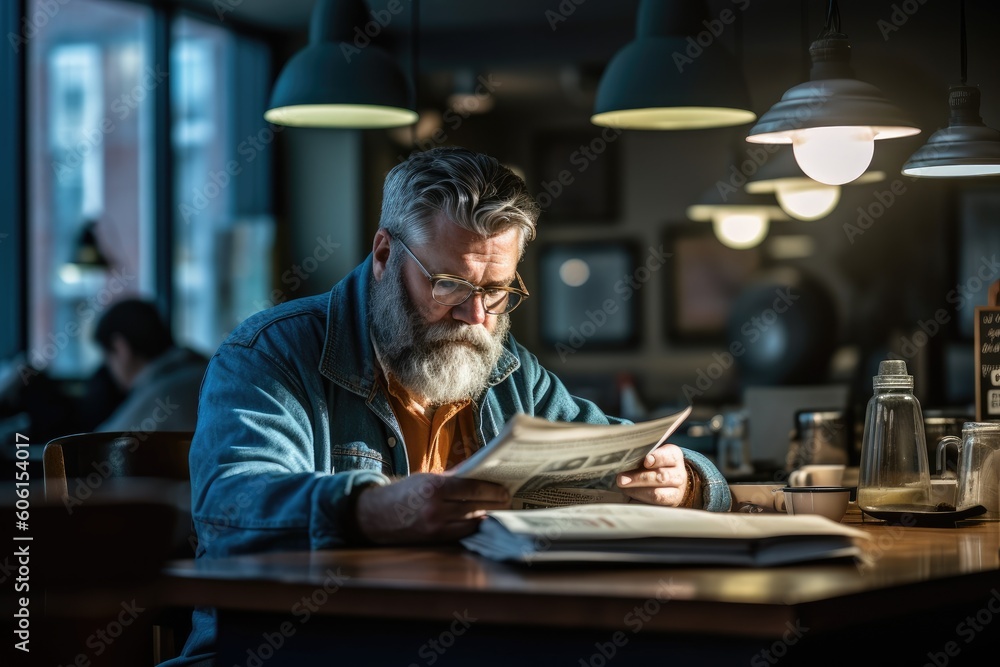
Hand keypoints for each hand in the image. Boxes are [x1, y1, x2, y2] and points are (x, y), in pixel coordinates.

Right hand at [355, 473, 510, 544]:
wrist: (376, 516)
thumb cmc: (403, 492)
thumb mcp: (426, 478)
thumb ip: (453, 477)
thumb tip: (479, 473)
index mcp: (434, 488)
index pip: (472, 488)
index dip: (492, 490)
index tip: (505, 490)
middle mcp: (436, 509)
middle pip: (476, 506)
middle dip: (494, 503)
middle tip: (507, 499)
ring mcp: (436, 527)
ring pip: (472, 522)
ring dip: (485, 515)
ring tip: (495, 508)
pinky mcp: (435, 540)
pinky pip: (462, 533)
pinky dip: (472, 526)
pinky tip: (479, 519)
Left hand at [616, 444, 689, 506]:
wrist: (670, 483)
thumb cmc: (655, 465)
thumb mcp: (652, 455)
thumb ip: (642, 456)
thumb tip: (625, 460)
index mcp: (674, 457)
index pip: (668, 456)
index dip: (657, 459)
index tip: (646, 461)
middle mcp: (679, 475)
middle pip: (661, 477)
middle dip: (639, 478)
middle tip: (621, 480)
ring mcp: (676, 493)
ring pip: (657, 495)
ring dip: (637, 492)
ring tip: (623, 489)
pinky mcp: (669, 506)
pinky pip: (652, 507)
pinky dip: (638, 502)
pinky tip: (629, 499)